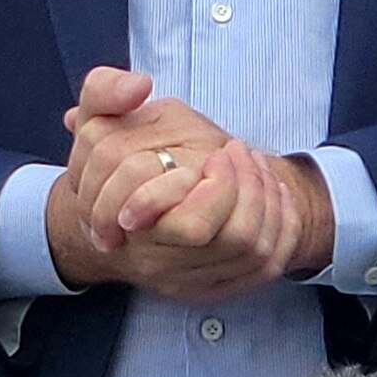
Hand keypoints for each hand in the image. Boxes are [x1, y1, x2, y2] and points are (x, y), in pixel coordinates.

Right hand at [45, 68, 336, 302]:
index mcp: (132, 226)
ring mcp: (186, 281)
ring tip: (255, 164)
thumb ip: (105, 92)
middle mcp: (158, 263)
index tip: (220, 153)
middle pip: (235, 239)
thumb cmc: (107, 166)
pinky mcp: (211, 289)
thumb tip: (138, 86)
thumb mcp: (95, 119)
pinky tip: (272, 194)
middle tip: (241, 152)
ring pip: (254, 251)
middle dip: (252, 188)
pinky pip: (265, 266)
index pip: (194, 227)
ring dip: (268, 200)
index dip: (222, 186)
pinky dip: (281, 225)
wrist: (110, 219)